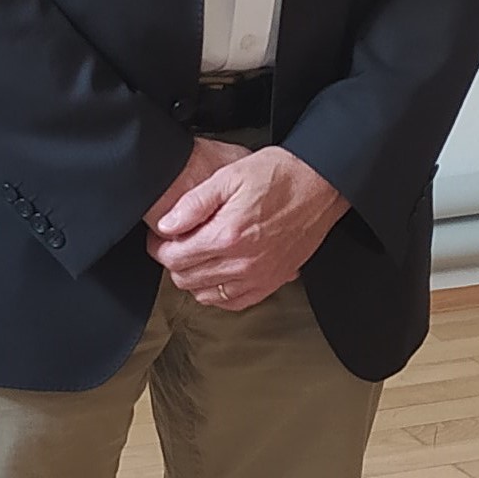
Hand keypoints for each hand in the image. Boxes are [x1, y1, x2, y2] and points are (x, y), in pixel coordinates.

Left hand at [146, 142, 344, 311]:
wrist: (320, 184)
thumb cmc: (280, 175)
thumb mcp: (229, 175)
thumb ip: (193, 203)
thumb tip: (166, 225)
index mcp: (227, 235)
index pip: (174, 257)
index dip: (158, 247)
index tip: (160, 237)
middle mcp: (242, 263)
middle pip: (186, 279)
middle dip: (173, 261)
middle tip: (176, 243)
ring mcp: (258, 276)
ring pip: (205, 295)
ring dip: (193, 277)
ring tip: (197, 255)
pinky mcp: (272, 282)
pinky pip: (233, 302)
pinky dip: (218, 293)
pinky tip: (217, 274)